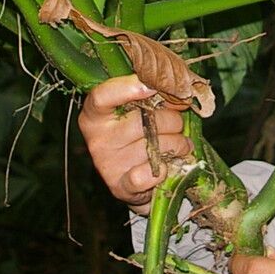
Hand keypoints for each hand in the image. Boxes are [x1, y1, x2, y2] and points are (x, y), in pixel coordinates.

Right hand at [77, 75, 193, 211]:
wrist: (134, 181)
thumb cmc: (137, 136)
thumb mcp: (139, 112)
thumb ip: (153, 97)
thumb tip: (179, 89)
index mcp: (94, 115)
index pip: (102, 96)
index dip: (128, 88)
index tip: (153, 86)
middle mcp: (96, 140)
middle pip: (142, 121)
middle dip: (171, 120)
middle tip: (178, 123)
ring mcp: (107, 165)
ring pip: (155, 146)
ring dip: (178, 144)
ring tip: (180, 145)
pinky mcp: (120, 187)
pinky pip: (151, 173)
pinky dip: (166, 169)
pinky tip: (167, 165)